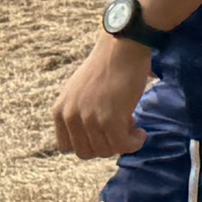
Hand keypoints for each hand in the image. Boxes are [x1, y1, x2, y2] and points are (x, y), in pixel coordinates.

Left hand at [53, 34, 153, 157]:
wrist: (122, 48)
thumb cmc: (107, 65)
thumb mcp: (79, 91)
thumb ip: (78, 111)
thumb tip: (92, 134)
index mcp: (59, 111)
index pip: (67, 147)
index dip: (90, 143)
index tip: (105, 133)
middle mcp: (70, 117)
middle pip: (87, 153)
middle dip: (107, 145)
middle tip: (122, 129)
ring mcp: (89, 119)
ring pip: (106, 151)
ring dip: (123, 144)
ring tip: (133, 127)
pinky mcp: (111, 119)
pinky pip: (123, 145)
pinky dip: (135, 143)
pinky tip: (141, 133)